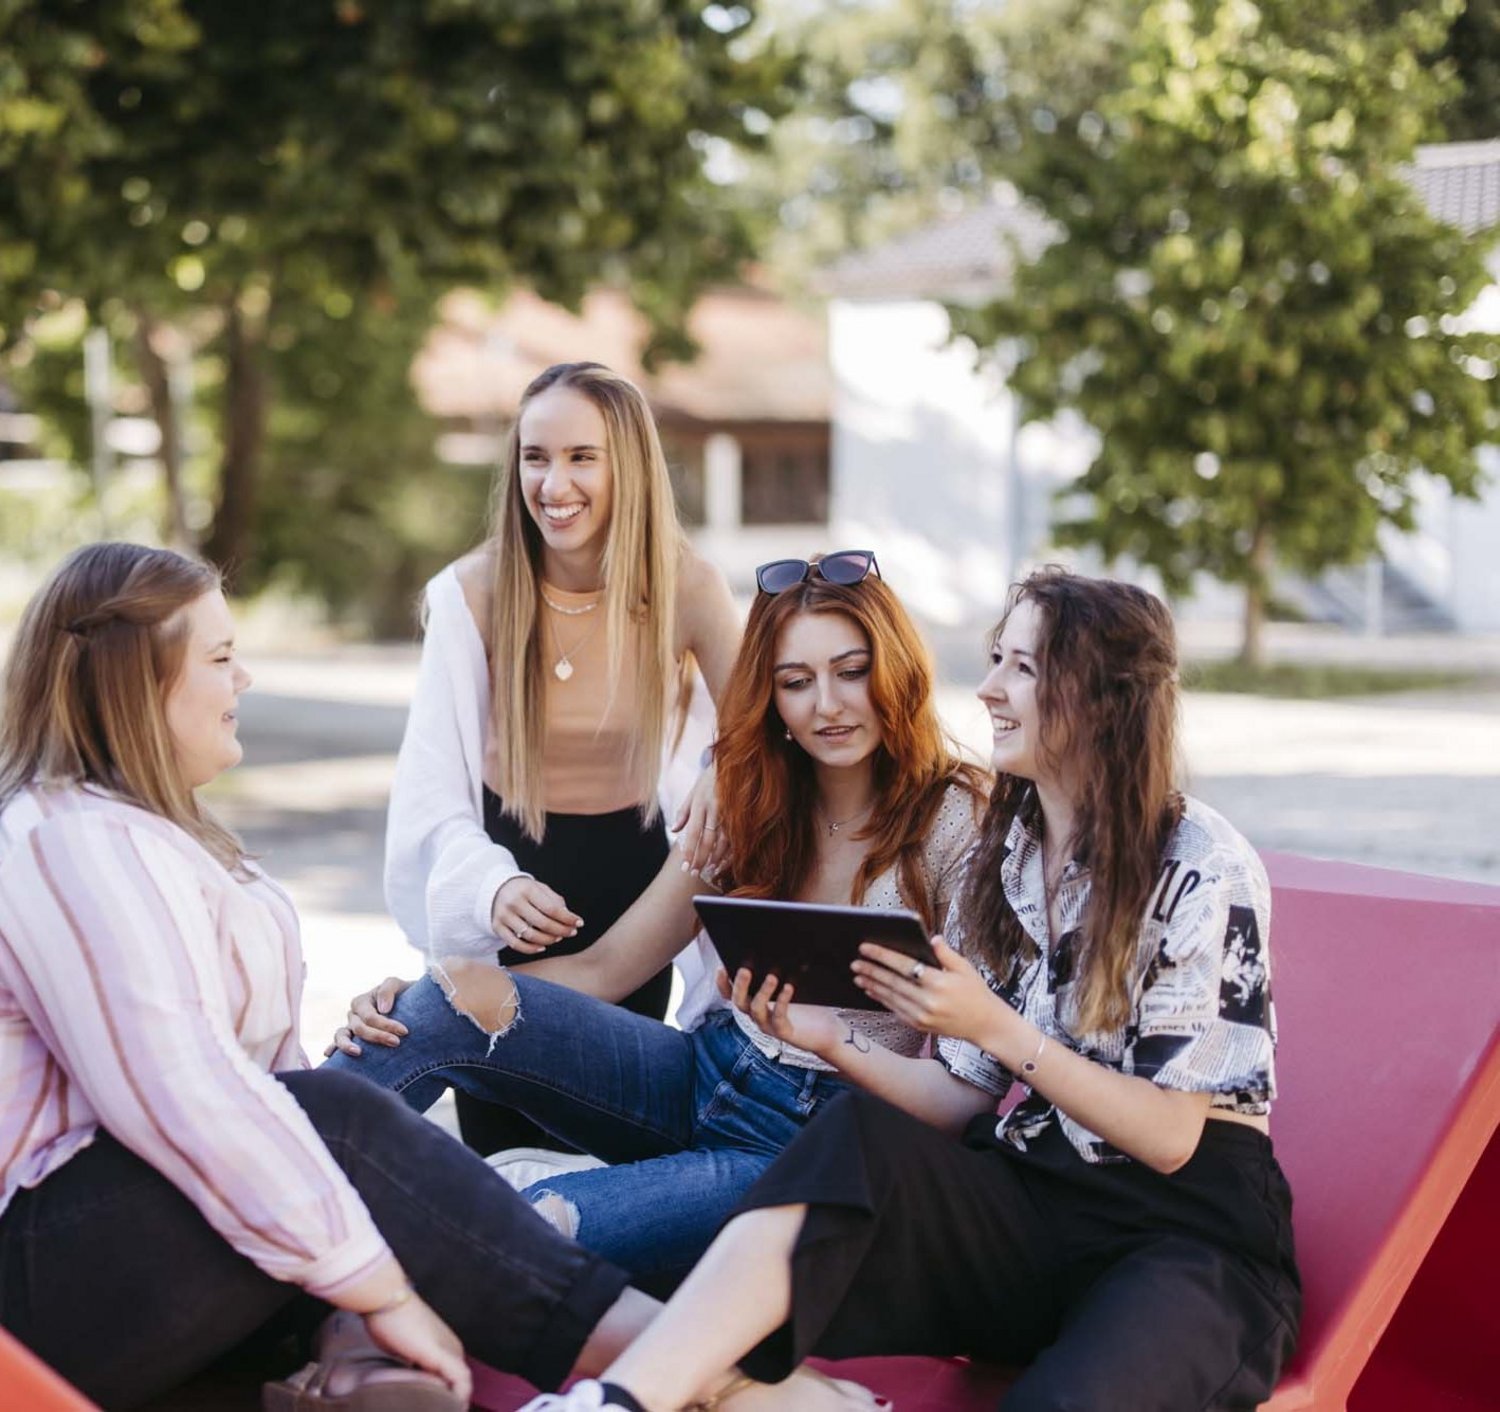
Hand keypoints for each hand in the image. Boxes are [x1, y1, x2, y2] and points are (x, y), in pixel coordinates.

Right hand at [325, 976, 412, 1056]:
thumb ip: (387, 990)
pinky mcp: (351, 1040)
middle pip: (359, 1028)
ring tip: (358, 1053)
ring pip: (340, 1036)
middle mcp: (353, 1015)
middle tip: (396, 1042)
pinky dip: (332, 1049)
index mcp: (361, 1002)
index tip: (404, 1031)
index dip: (386, 1024)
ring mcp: (349, 1028)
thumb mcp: (397, 985)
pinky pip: (336, 1044)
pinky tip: (330, 1054)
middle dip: (377, 1036)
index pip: (370, 1016)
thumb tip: (382, 1010)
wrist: (409, 1006)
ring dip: (347, 1045)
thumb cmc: (402, 995)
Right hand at [364, 1294, 470, 1402]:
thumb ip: (413, 1365)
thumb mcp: (404, 1349)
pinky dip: (459, 1396)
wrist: (386, 1299)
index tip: (437, 1410)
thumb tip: (410, 1383)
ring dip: (455, 1402)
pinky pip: (460, 1379)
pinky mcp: (440, 1353)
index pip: (454, 1380)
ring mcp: (449, 1350)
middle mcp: (452, 1348)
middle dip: (451, 1402)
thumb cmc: (389, 1321)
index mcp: (446, 1347)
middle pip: (459, 1383)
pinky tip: (452, 1408)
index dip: (448, 1398)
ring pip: (463, 1383)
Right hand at [491, 876, 581, 953]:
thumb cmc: (525, 891)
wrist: (496, 890)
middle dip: (561, 930)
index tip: (579, 923)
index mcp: (527, 889)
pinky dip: (531, 949)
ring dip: (548, 940)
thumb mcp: (540, 888)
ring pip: (530, 935)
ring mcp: (504, 916)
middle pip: (542, 923)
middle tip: (571, 932)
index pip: (551, 908)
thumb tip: (569, 917)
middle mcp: (513, 902)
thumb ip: (555, 901)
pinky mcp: (497, 927)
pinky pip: (515, 944)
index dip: (567, 918)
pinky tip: (542, 947)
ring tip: (558, 938)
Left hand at [674, 762, 727, 877]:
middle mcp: (714, 809)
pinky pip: (736, 836)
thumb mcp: (694, 791)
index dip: (689, 851)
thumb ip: (684, 811)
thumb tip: (673, 830)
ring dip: (715, 858)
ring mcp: (729, 811)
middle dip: (700, 859)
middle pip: (707, 840)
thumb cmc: (710, 779)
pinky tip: (725, 860)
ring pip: (723, 841)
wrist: (734, 762)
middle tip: (694, 873)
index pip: (692, 832)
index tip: (685, 866)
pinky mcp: (741, 813)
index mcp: (700, 803)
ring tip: (709, 870)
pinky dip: (730, 851)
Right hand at [720, 966, 841, 1057]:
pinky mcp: (784, 1031)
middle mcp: (757, 1015)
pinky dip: (782, 1001)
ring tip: (772, 976)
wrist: (827, 1032)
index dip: (723, 983)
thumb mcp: (791, 984)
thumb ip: (781, 970)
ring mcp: (769, 1025)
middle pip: (739, 1002)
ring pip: (756, 1009)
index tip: (722, 967)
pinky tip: (789, 987)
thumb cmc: (808, 1005)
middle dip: (739, 985)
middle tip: (745, 969)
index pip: (731, 995)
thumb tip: (778, 945)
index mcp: (754, 1002)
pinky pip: (778, 1018)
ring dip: (762, 992)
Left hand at [853, 935, 1014, 1049]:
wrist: (986, 1025)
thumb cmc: (976, 993)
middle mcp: (928, 1001)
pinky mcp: (919, 1025)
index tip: (866, 947)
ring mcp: (922, 1016)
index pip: (904, 965)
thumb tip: (931, 938)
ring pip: (890, 997)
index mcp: (939, 983)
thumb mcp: (965, 968)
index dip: (883, 955)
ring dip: (872, 985)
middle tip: (855, 962)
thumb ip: (946, 953)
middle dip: (871, 971)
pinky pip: (895, 1010)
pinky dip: (882, 999)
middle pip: (892, 982)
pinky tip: (872, 991)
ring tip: (857, 975)